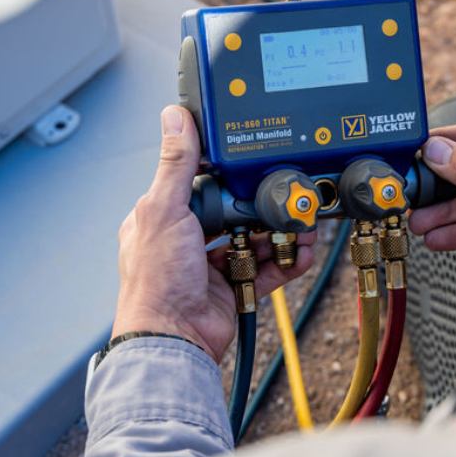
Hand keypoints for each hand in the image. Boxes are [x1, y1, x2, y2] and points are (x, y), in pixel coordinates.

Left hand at [112, 105, 315, 361]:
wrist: (173, 339)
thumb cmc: (155, 281)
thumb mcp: (164, 209)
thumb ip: (176, 163)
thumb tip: (174, 117)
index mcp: (162, 218)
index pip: (200, 184)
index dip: (227, 176)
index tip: (252, 166)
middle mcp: (186, 241)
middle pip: (233, 212)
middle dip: (261, 206)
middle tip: (285, 196)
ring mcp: (210, 266)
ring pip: (254, 239)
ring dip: (278, 233)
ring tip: (300, 224)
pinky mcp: (233, 289)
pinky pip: (267, 269)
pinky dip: (286, 261)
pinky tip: (300, 251)